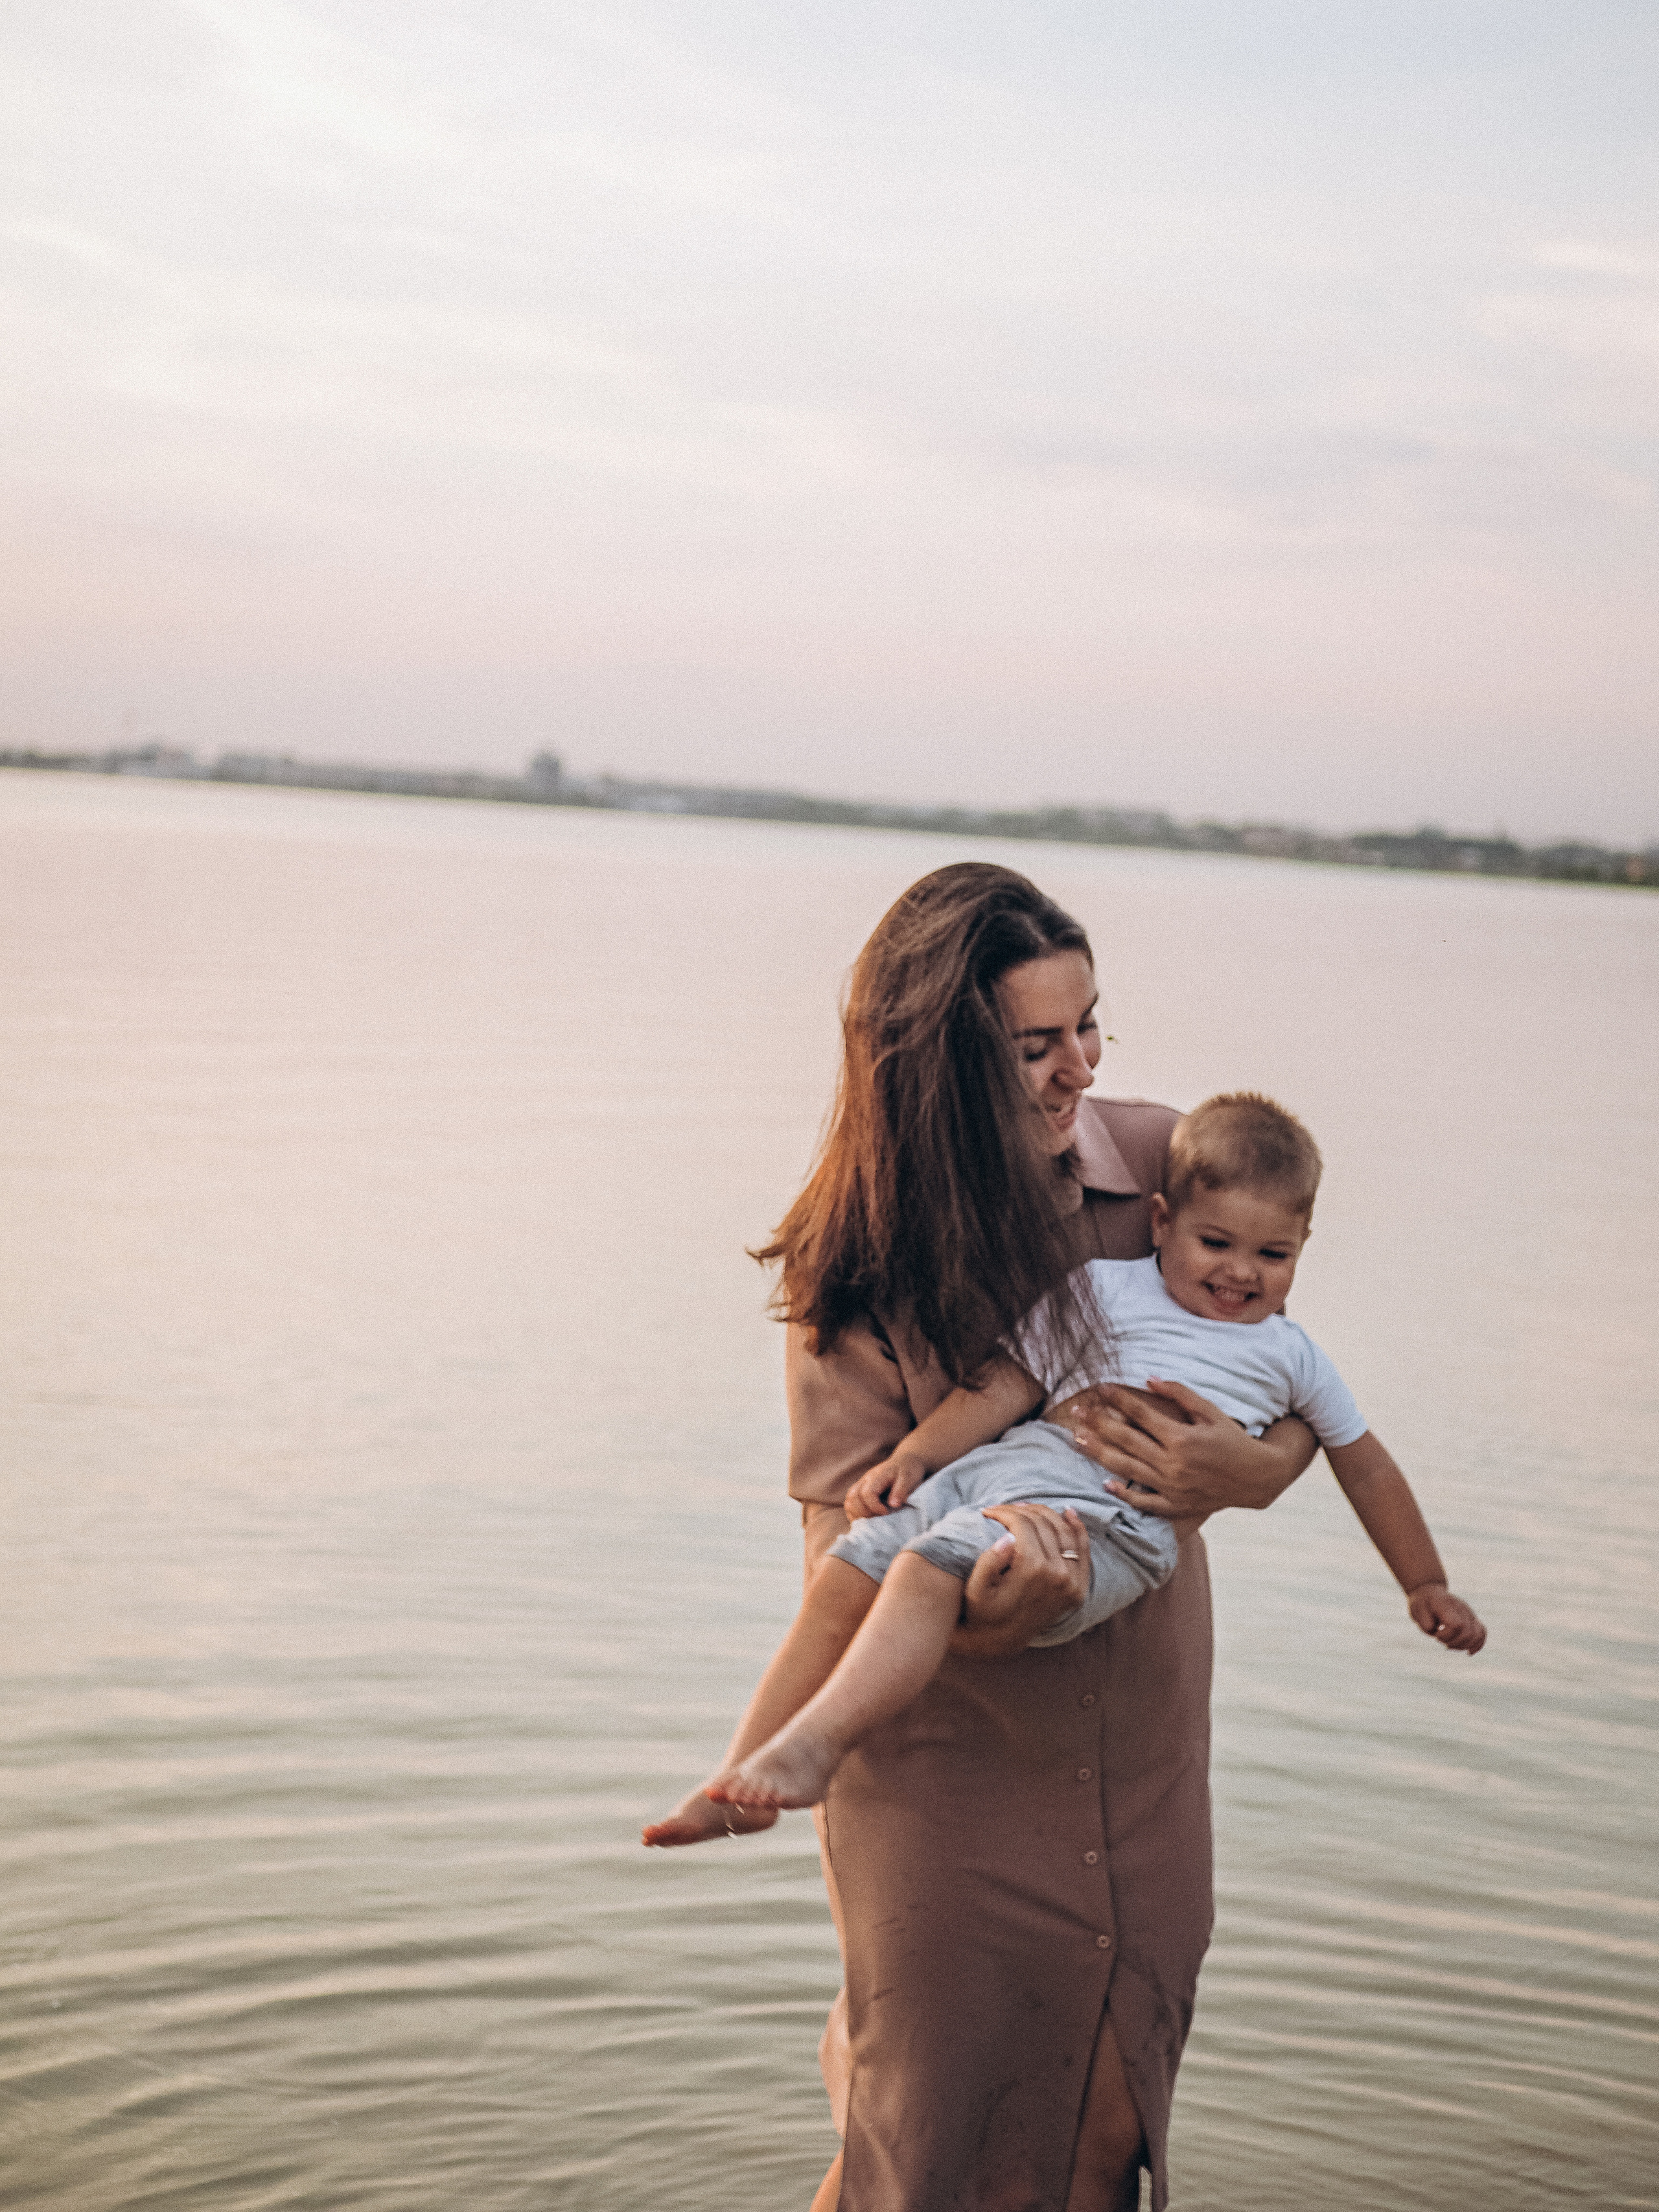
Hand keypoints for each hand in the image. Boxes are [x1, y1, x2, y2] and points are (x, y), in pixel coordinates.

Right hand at [845, 1448, 927, 1520]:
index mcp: (877, 1476)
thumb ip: (901, 1490)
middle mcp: (865, 1480)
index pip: (867, 1493)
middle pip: (853, 1498)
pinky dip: (855, 1514)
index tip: (886, 1512)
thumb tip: (893, 1504)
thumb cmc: (908, 1470)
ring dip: (858, 1514)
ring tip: (872, 1521)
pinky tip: (868, 1519)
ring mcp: (861, 1485)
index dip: (874, 1507)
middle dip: (864, 1513)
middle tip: (879, 1519)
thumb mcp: (909, 1478)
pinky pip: (850, 1504)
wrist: (906, 1461)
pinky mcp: (861, 1491)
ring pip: (849, 1501)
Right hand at [948, 1503, 1089, 1656]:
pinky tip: (1068, 1513)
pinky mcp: (1079, 1587)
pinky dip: (1077, 1528)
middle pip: (1043, 1524)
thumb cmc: (983, 1611)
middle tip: (1005, 1509)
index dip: (1004, 1512)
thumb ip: (989, 1561)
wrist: (1001, 1640)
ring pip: (1064, 1531)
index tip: (989, 1511)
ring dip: (1046, 1514)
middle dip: (1021, 1510)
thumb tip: (1008, 1537)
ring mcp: (1073, 1581)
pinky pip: (1083, 1550)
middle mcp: (1059, 1574)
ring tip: (1027, 1509)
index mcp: (1033, 1570)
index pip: (1022, 1525)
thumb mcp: (975, 1588)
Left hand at [1063, 1380, 1313, 1518]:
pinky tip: (1104, 1483)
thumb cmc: (1233, 1439)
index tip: (1099, 1388)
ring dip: (1099, 1453)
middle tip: (1075, 1412)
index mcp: (1181, 1438)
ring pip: (1127, 1469)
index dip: (1117, 1399)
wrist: (1257, 1477)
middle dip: (1097, 1423)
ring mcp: (1172, 1487)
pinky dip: (1124, 1493)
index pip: (1140, 1414)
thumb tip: (1149, 1379)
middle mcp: (1173, 1463)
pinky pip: (1144, 1501)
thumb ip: (1180, 1394)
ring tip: (1077, 1441)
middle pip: (1126, 1440)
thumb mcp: (1210, 1411)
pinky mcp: (1176, 1505)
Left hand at [1407, 1584, 1486, 1653]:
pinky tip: (1469, 1652)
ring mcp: (1469, 1613)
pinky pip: (1482, 1632)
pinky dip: (1478, 1644)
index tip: (1435, 1633)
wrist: (1429, 1593)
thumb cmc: (1422, 1604)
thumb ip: (1425, 1621)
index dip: (1446, 1635)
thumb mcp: (1416, 1611)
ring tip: (1450, 1645)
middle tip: (1440, 1639)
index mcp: (1447, 1605)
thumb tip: (1435, 1629)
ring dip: (1464, 1645)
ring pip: (1477, 1634)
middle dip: (1454, 1643)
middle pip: (1468, 1632)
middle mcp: (1461, 1608)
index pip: (1457, 1625)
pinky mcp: (1472, 1619)